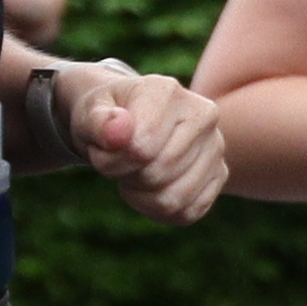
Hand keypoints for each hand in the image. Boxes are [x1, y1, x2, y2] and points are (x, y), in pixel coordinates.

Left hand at [53, 58, 230, 225]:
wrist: (123, 124)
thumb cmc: (105, 118)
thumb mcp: (88, 115)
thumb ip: (97, 122)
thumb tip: (119, 132)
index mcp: (168, 92)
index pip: (141, 149)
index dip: (112, 159)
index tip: (105, 146)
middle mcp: (203, 116)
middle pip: (157, 174)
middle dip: (126, 175)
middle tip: (119, 159)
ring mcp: (216, 146)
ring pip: (173, 199)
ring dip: (140, 195)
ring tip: (134, 171)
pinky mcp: (218, 175)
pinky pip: (187, 213)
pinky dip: (158, 210)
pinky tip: (150, 189)